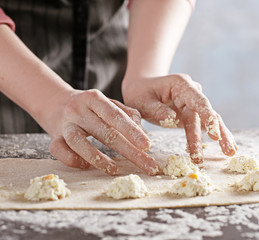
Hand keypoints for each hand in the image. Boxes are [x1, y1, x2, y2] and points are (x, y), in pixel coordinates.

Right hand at [45, 89, 159, 175]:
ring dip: (97, 158)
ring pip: (79, 142)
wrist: (54, 101)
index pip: (116, 116)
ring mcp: (64, 124)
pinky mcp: (53, 137)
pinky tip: (86, 166)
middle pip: (104, 132)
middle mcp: (78, 110)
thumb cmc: (89, 106)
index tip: (147, 146)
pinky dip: (72, 159)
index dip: (132, 131)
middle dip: (128, 151)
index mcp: (94, 98)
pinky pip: (59, 150)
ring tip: (114, 169)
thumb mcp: (108, 104)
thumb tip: (142, 134)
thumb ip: (127, 115)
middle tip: (146, 165)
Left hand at [122, 74, 237, 162]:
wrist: (142, 88)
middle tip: (227, 149)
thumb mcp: (141, 100)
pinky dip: (215, 136)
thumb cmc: (140, 93)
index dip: (207, 116)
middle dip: (217, 131)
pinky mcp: (193, 114)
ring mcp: (194, 103)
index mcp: (181, 85)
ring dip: (221, 136)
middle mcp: (192, 92)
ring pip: (210, 120)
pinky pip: (205, 126)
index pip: (198, 101)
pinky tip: (226, 147)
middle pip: (208, 112)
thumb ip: (156, 109)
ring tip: (231, 152)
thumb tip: (171, 119)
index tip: (214, 131)